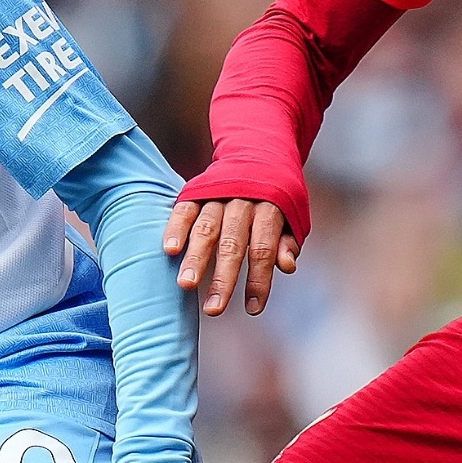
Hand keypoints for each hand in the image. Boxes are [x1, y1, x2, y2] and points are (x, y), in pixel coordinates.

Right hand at [164, 199, 298, 316]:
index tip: (252, 309)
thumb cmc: (276, 198)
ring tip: (186, 285)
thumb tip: (287, 266)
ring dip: (195, 258)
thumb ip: (287, 242)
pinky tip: (170, 251)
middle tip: (214, 309)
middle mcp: (242, 202)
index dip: (259, 279)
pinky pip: (185, 210)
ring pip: (206, 229)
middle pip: (232, 244)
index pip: (263, 249)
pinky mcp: (196, 191)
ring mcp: (217, 196)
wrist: (257, 152)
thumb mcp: (291, 217)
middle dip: (223, 278)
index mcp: (270, 209)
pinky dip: (176, 228)